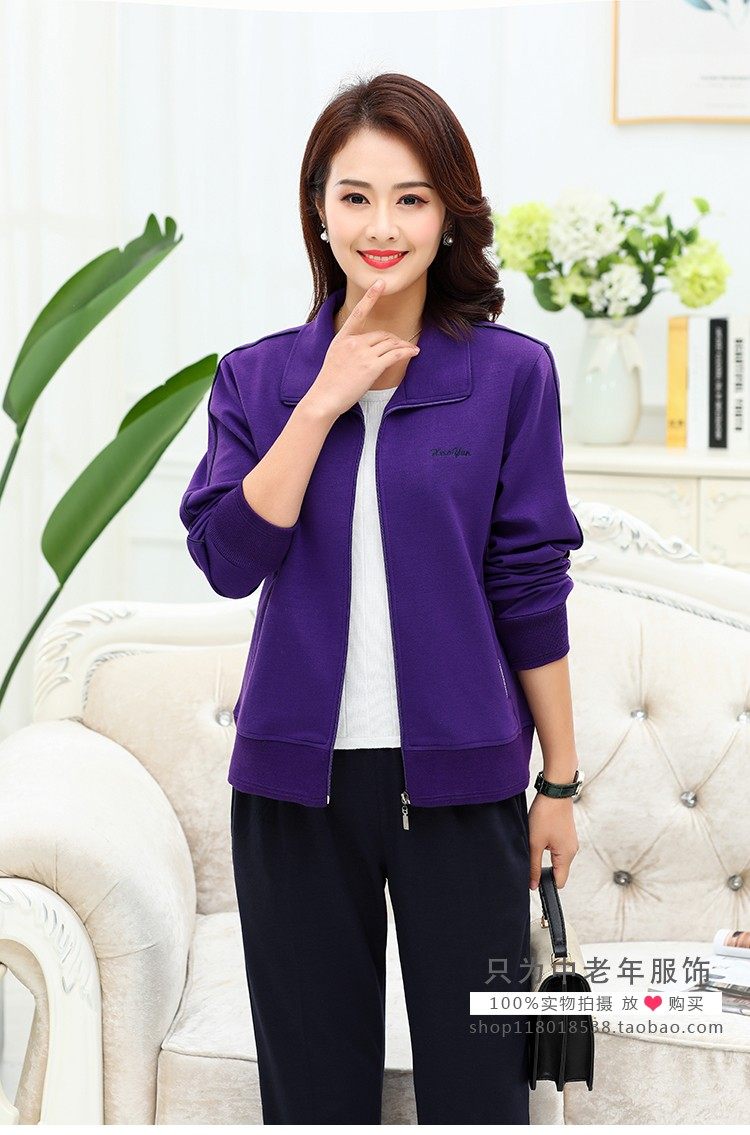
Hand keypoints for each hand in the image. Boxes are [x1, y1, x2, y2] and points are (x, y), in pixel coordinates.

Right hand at [307, 281, 420, 419]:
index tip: (380, 283)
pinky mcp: (372, 367)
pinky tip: (413, 353)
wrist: (324, 398)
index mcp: (343, 338)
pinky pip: (395, 355)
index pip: (359, 313)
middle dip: (394, 340)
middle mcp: (353, 343)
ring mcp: (362, 354)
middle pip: (382, 335)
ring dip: (403, 346)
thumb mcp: (335, 357)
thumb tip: (366, 348)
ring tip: (411, 350)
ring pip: (390, 344)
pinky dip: (407, 353)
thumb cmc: (330, 382)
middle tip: (402, 346)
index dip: (371, 296)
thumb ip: (350, 348)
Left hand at [528, 793, 578, 889]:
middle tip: (531, 859)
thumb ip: (534, 866)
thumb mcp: (535, 843)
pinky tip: (540, 837)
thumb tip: (533, 885)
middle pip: (559, 871)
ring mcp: (570, 842)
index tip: (533, 880)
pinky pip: (558, 849)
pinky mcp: (567, 835)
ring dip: (545, 857)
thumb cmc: (546, 814)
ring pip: (557, 859)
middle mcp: (572, 850)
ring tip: (535, 844)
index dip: (546, 884)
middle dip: (544, 870)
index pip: (559, 882)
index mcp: (567, 855)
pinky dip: (548, 848)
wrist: (554, 792)